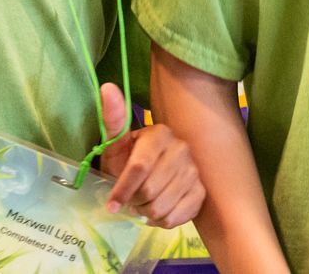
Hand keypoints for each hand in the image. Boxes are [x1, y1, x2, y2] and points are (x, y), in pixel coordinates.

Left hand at [97, 83, 204, 228]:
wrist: (149, 177)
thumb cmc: (128, 160)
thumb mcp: (115, 145)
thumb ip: (112, 119)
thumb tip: (107, 88)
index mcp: (160, 134)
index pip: (139, 167)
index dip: (123, 189)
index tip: (111, 204)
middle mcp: (182, 149)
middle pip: (149, 190)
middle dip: (134, 200)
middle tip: (131, 197)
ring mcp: (194, 171)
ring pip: (161, 207)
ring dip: (146, 211)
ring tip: (143, 202)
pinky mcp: (201, 192)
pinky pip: (175, 218)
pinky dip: (161, 220)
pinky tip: (158, 208)